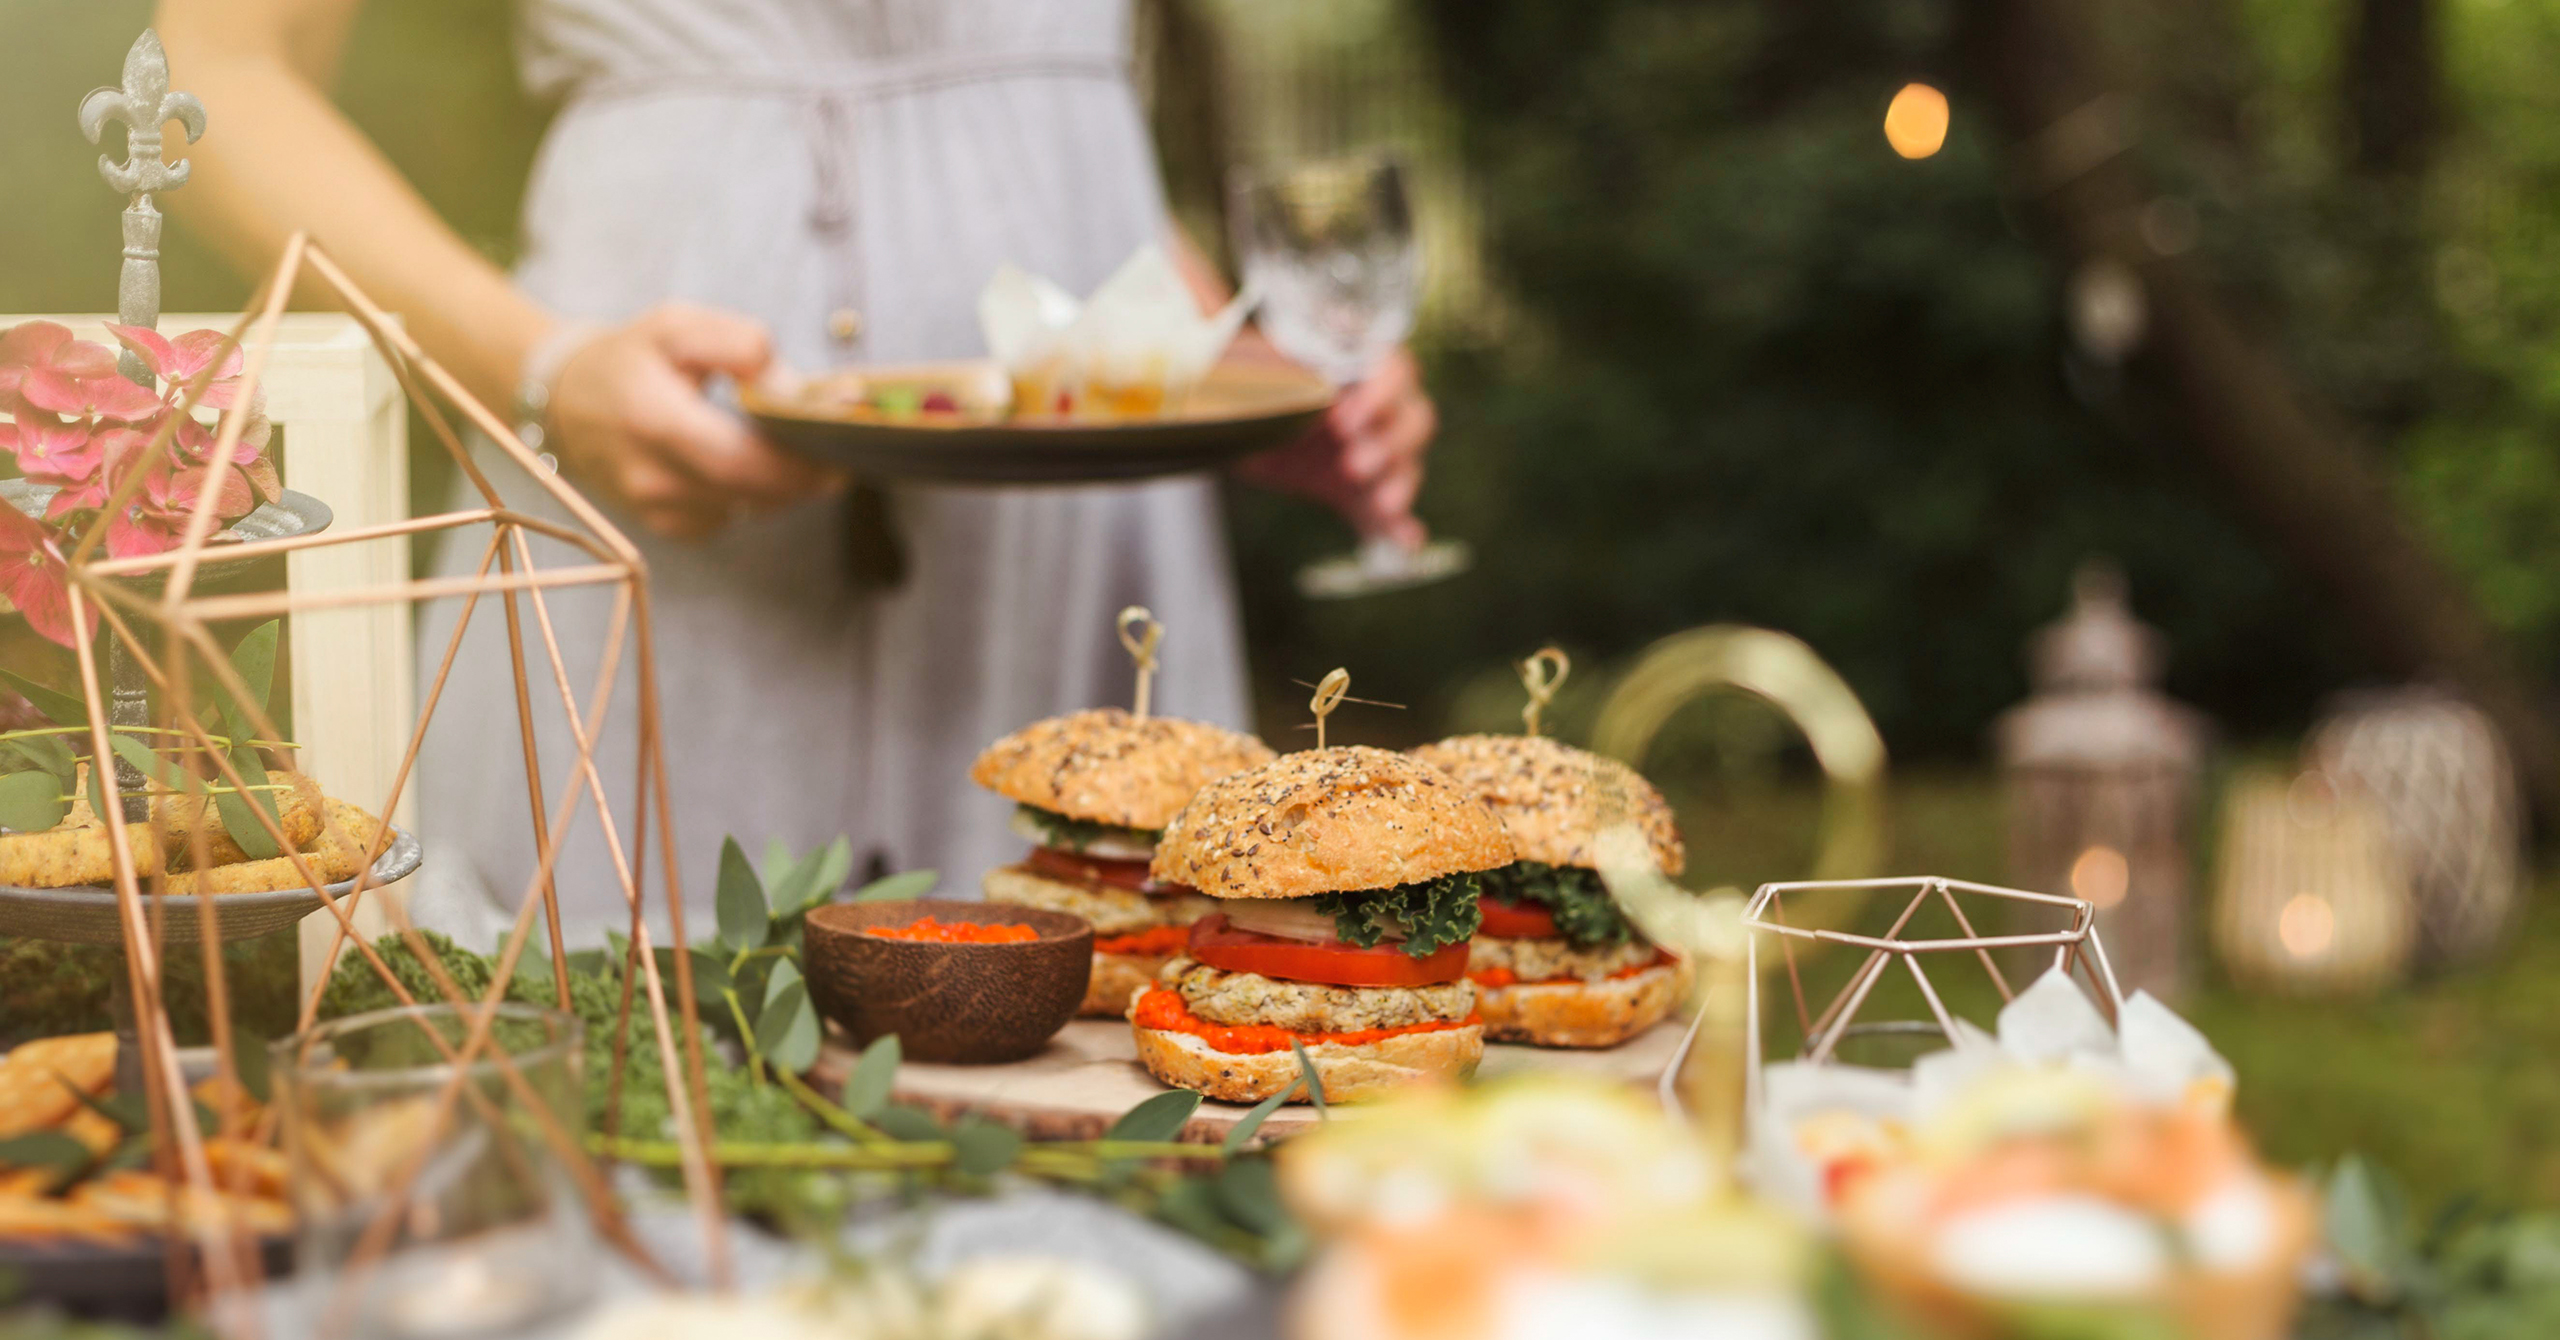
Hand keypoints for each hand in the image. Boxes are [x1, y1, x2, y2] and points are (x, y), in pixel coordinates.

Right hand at [544, 304, 843, 539]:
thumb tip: (789, 386)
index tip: (841, 446)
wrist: (567, 401)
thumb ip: (737, 342)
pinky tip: (751, 464)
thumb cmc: (632, 356)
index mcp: (653, 420)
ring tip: (799, 448)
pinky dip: (753, 494)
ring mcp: (657, 510)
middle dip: (806, 475)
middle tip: (840, 451)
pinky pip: (732, 516)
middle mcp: (652, 477)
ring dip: (784, 483)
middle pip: (754, 492)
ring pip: (750, 507)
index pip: (740, 460)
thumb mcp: (677, 325)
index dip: (797, 462)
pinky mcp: (666, 526)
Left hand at [1236, 345, 1437, 548]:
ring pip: (1406, 462)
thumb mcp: (1250, 359)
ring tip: (1383, 503)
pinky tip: (1405, 542)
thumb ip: (1255, 336)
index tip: (1346, 417)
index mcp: (1354, 364)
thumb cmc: (1237, 375)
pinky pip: (1385, 509)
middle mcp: (1370, 405)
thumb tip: (1217, 280)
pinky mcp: (1356, 489)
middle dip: (1391, 443)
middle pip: (1413, 418)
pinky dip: (1397, 527)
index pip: (1395, 370)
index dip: (1382, 394)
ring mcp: (1367, 448)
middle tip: (1354, 464)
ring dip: (1401, 482)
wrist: (1218, 417)